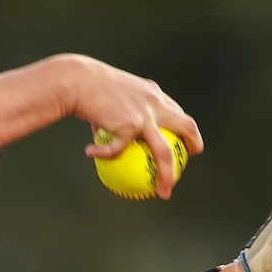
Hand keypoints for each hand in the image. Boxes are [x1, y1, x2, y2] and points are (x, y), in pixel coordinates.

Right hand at [0, 54, 202, 199]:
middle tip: (186, 164)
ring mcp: (145, 116)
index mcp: (152, 94)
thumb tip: (105, 138)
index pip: (176, 111)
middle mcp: (155, 103)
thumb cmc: (86, 85)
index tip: (180, 141)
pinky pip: (118, 150)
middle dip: (194, 145)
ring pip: (164, 152)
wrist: (78, 80)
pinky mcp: (130, 126)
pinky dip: (104, 154)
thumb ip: (113, 116)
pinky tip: (91, 153)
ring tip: (164, 192)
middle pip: (187, 127)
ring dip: (167, 175)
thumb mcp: (107, 96)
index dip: (182, 127)